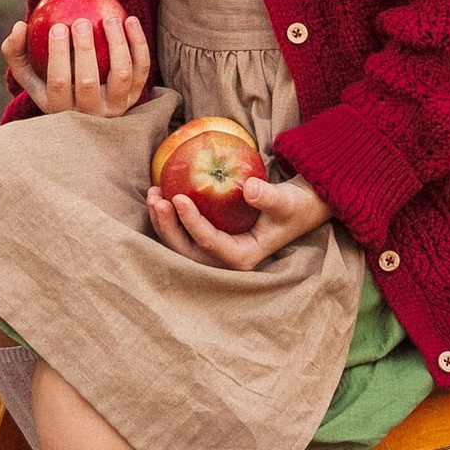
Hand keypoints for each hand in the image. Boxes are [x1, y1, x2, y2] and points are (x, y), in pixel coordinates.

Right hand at [1, 5, 151, 115]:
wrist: (86, 106)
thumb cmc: (49, 82)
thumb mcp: (28, 73)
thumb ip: (15, 50)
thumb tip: (19, 26)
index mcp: (60, 109)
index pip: (58, 83)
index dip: (58, 55)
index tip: (57, 26)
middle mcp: (89, 113)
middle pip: (88, 82)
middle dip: (85, 50)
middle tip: (81, 21)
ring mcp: (115, 107)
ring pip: (121, 75)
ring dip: (117, 44)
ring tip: (110, 18)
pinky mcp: (135, 97)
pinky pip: (140, 68)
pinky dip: (138, 44)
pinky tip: (130, 20)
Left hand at [145, 169, 331, 269]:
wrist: (295, 210)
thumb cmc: (292, 206)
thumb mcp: (286, 201)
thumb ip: (268, 197)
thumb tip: (249, 188)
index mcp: (242, 257)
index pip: (210, 242)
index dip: (191, 222)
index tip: (178, 197)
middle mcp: (224, 261)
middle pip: (187, 250)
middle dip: (168, 227)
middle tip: (158, 199)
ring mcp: (214, 253)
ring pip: (180, 245)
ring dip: (162, 223)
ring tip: (153, 194)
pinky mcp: (208, 242)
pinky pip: (182, 235)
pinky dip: (168, 218)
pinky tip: (159, 195)